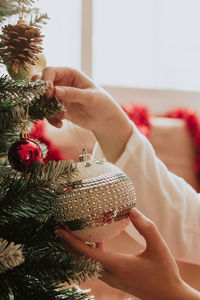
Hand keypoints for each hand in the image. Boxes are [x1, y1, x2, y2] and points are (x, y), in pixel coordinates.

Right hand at [33, 67, 131, 162]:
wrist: (104, 119)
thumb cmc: (101, 103)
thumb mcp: (90, 98)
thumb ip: (73, 93)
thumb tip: (55, 91)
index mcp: (69, 74)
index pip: (49, 71)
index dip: (46, 81)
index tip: (49, 94)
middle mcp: (61, 83)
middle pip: (40, 82)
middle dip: (40, 94)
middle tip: (47, 104)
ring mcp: (58, 96)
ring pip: (41, 99)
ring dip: (46, 109)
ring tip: (59, 118)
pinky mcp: (57, 109)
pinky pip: (47, 112)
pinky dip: (51, 119)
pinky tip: (60, 124)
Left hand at [55, 208, 199, 299]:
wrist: (168, 297)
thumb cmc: (164, 272)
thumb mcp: (158, 247)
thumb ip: (146, 227)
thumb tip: (131, 210)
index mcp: (116, 265)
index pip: (86, 254)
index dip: (71, 241)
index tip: (59, 230)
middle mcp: (109, 274)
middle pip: (81, 259)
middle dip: (68, 244)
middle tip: (61, 227)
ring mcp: (111, 278)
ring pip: (87, 263)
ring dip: (78, 249)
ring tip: (74, 232)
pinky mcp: (115, 278)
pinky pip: (95, 265)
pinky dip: (90, 253)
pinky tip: (97, 242)